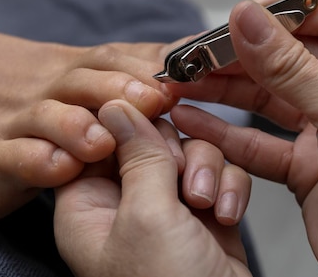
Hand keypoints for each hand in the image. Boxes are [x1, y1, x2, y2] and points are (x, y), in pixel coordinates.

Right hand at [0, 0, 176, 225]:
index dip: (159, 65)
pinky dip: (35, 161)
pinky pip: (12, 159)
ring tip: (107, 138)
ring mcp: (16, 124)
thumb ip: (122, 72)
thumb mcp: (70, 80)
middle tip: (159, 96)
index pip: (121, 60)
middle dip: (126, 87)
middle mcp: (49, 91)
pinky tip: (56, 165)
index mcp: (74, 73)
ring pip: (51, 118)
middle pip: (90, 81)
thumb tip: (178, 61)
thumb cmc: (15, 100)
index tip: (197, 67)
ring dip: (80, 124)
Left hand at [54, 100, 250, 276]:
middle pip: (148, 137)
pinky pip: (218, 171)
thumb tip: (116, 104)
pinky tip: (225, 214)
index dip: (121, 116)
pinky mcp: (204, 211)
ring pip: (189, 150)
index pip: (94, 137)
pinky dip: (228, 187)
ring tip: (205, 206)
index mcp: (89, 204)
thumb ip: (136, 154)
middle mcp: (126, 201)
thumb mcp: (146, 216)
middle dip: (174, 154)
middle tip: (180, 182)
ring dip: (206, 171)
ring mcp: (167, 206)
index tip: (147, 102)